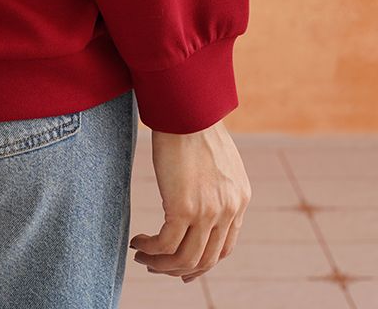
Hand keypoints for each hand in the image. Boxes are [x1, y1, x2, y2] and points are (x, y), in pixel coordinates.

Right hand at [130, 119, 249, 282]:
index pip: (223, 248)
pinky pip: (165, 245)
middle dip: (178, 269)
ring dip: (160, 263)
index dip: (201, 264)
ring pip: (184, 259)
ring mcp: (208, 212)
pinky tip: (138, 242)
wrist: (186, 108)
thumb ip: (217, 186)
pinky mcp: (183, 208)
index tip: (181, 269)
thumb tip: (199, 200)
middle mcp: (228, 210)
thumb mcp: (218, 161)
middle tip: (156, 267)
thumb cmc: (195, 124)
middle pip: (205, 260)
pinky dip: (150, 249)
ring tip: (142, 256)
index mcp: (239, 199)